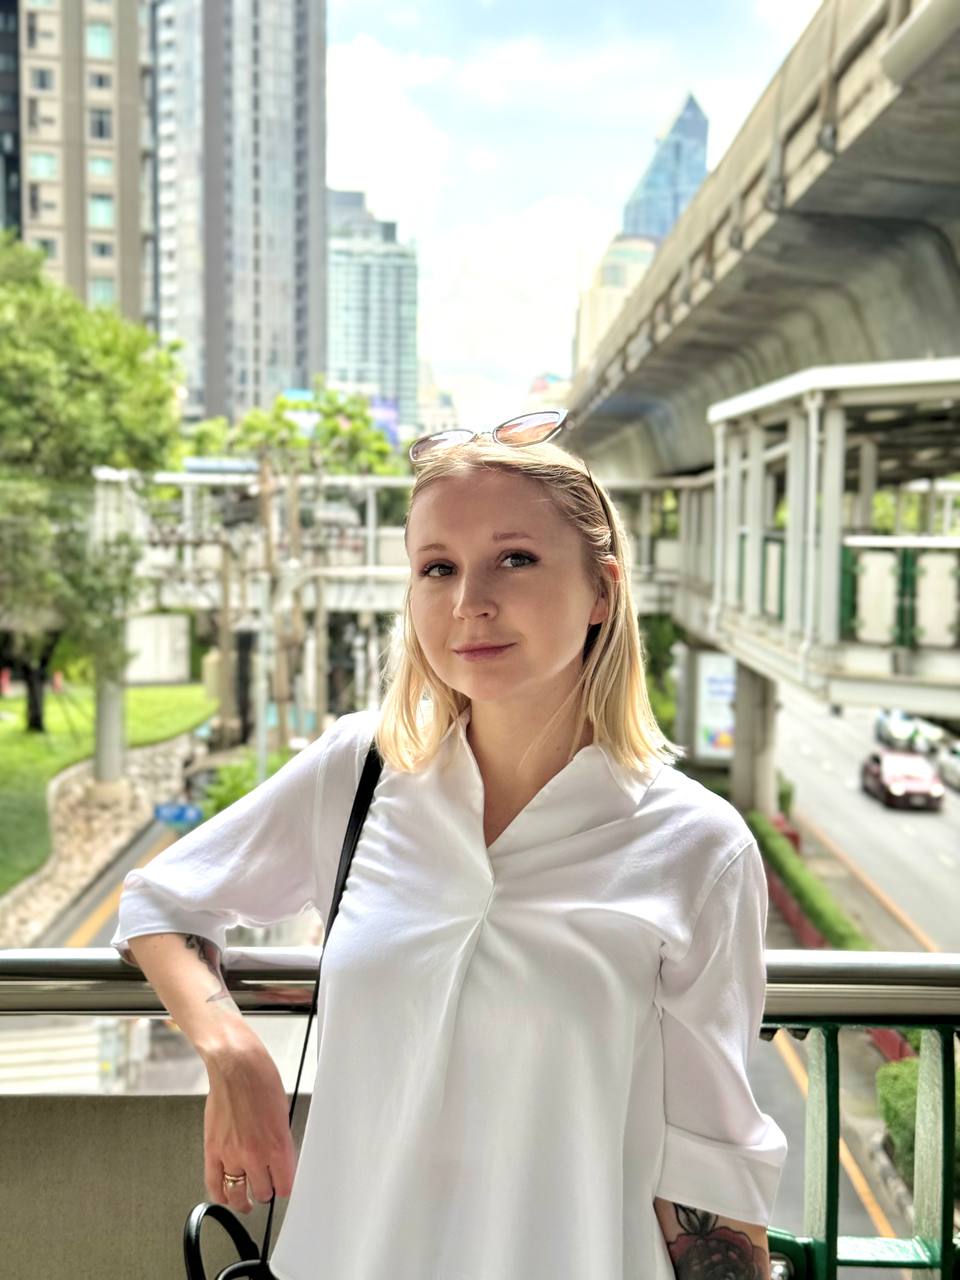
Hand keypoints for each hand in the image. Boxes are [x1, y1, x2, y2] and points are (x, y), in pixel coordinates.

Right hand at [202, 1038, 296, 1214]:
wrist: (236, 1065)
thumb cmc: (260, 1079)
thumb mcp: (283, 1112)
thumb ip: (280, 1140)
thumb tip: (280, 1159)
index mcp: (278, 1144)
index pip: (285, 1184)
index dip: (285, 1187)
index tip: (284, 1186)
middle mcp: (256, 1154)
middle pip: (263, 1191)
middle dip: (267, 1190)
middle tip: (267, 1187)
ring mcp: (232, 1154)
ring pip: (239, 1194)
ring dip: (245, 1200)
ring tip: (247, 1202)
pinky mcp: (212, 1150)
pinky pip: (214, 1184)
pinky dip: (220, 1196)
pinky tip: (225, 1198)